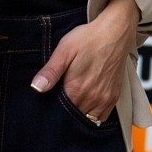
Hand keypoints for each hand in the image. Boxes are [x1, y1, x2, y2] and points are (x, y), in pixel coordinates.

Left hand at [30, 0, 138, 122]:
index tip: (49, 102)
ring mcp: (104, 99)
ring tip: (73, 103)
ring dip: (79, 115)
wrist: (115, 32)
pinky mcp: (114, 97)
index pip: (59, 112)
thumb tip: (36, 87)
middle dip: (65, 114)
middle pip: (73, 117)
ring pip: (87, 119)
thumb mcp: (64, 50)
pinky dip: (93, 116)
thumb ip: (50, 71)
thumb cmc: (89, 38)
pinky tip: (86, 105)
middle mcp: (91, 98)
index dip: (52, 109)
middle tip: (60, 102)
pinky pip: (102, 117)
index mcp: (76, 89)